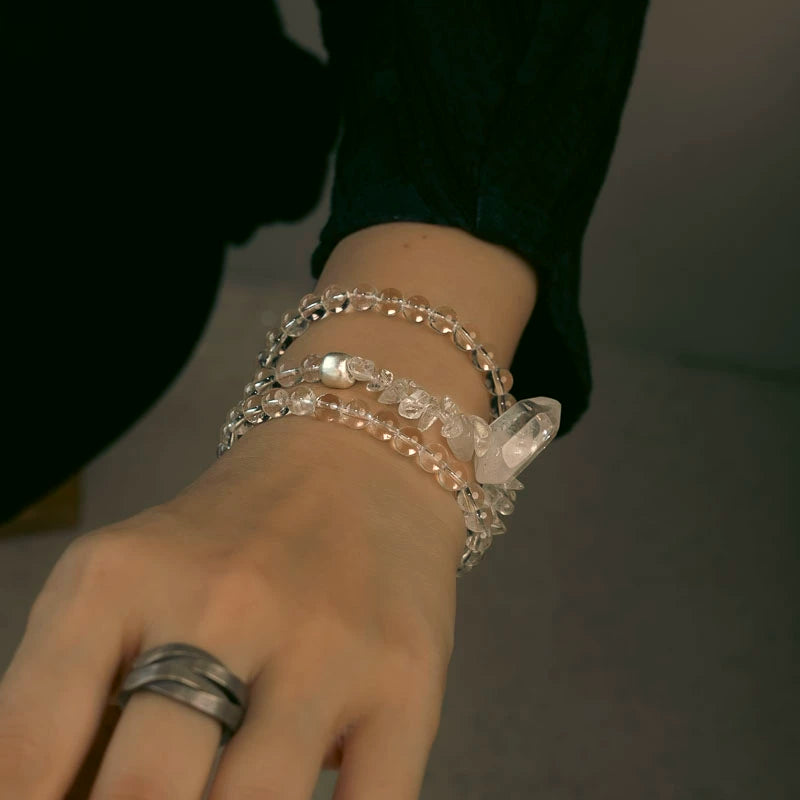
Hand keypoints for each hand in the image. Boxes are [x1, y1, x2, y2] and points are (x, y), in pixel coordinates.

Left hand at [0, 419, 460, 798]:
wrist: (356, 465)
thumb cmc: (227, 540)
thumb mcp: (123, 579)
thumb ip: (71, 695)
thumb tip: (54, 795)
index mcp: (121, 578)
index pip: (26, 746)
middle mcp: (225, 601)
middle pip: (145, 792)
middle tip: (153, 798)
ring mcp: (325, 642)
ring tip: (217, 792)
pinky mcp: (405, 677)